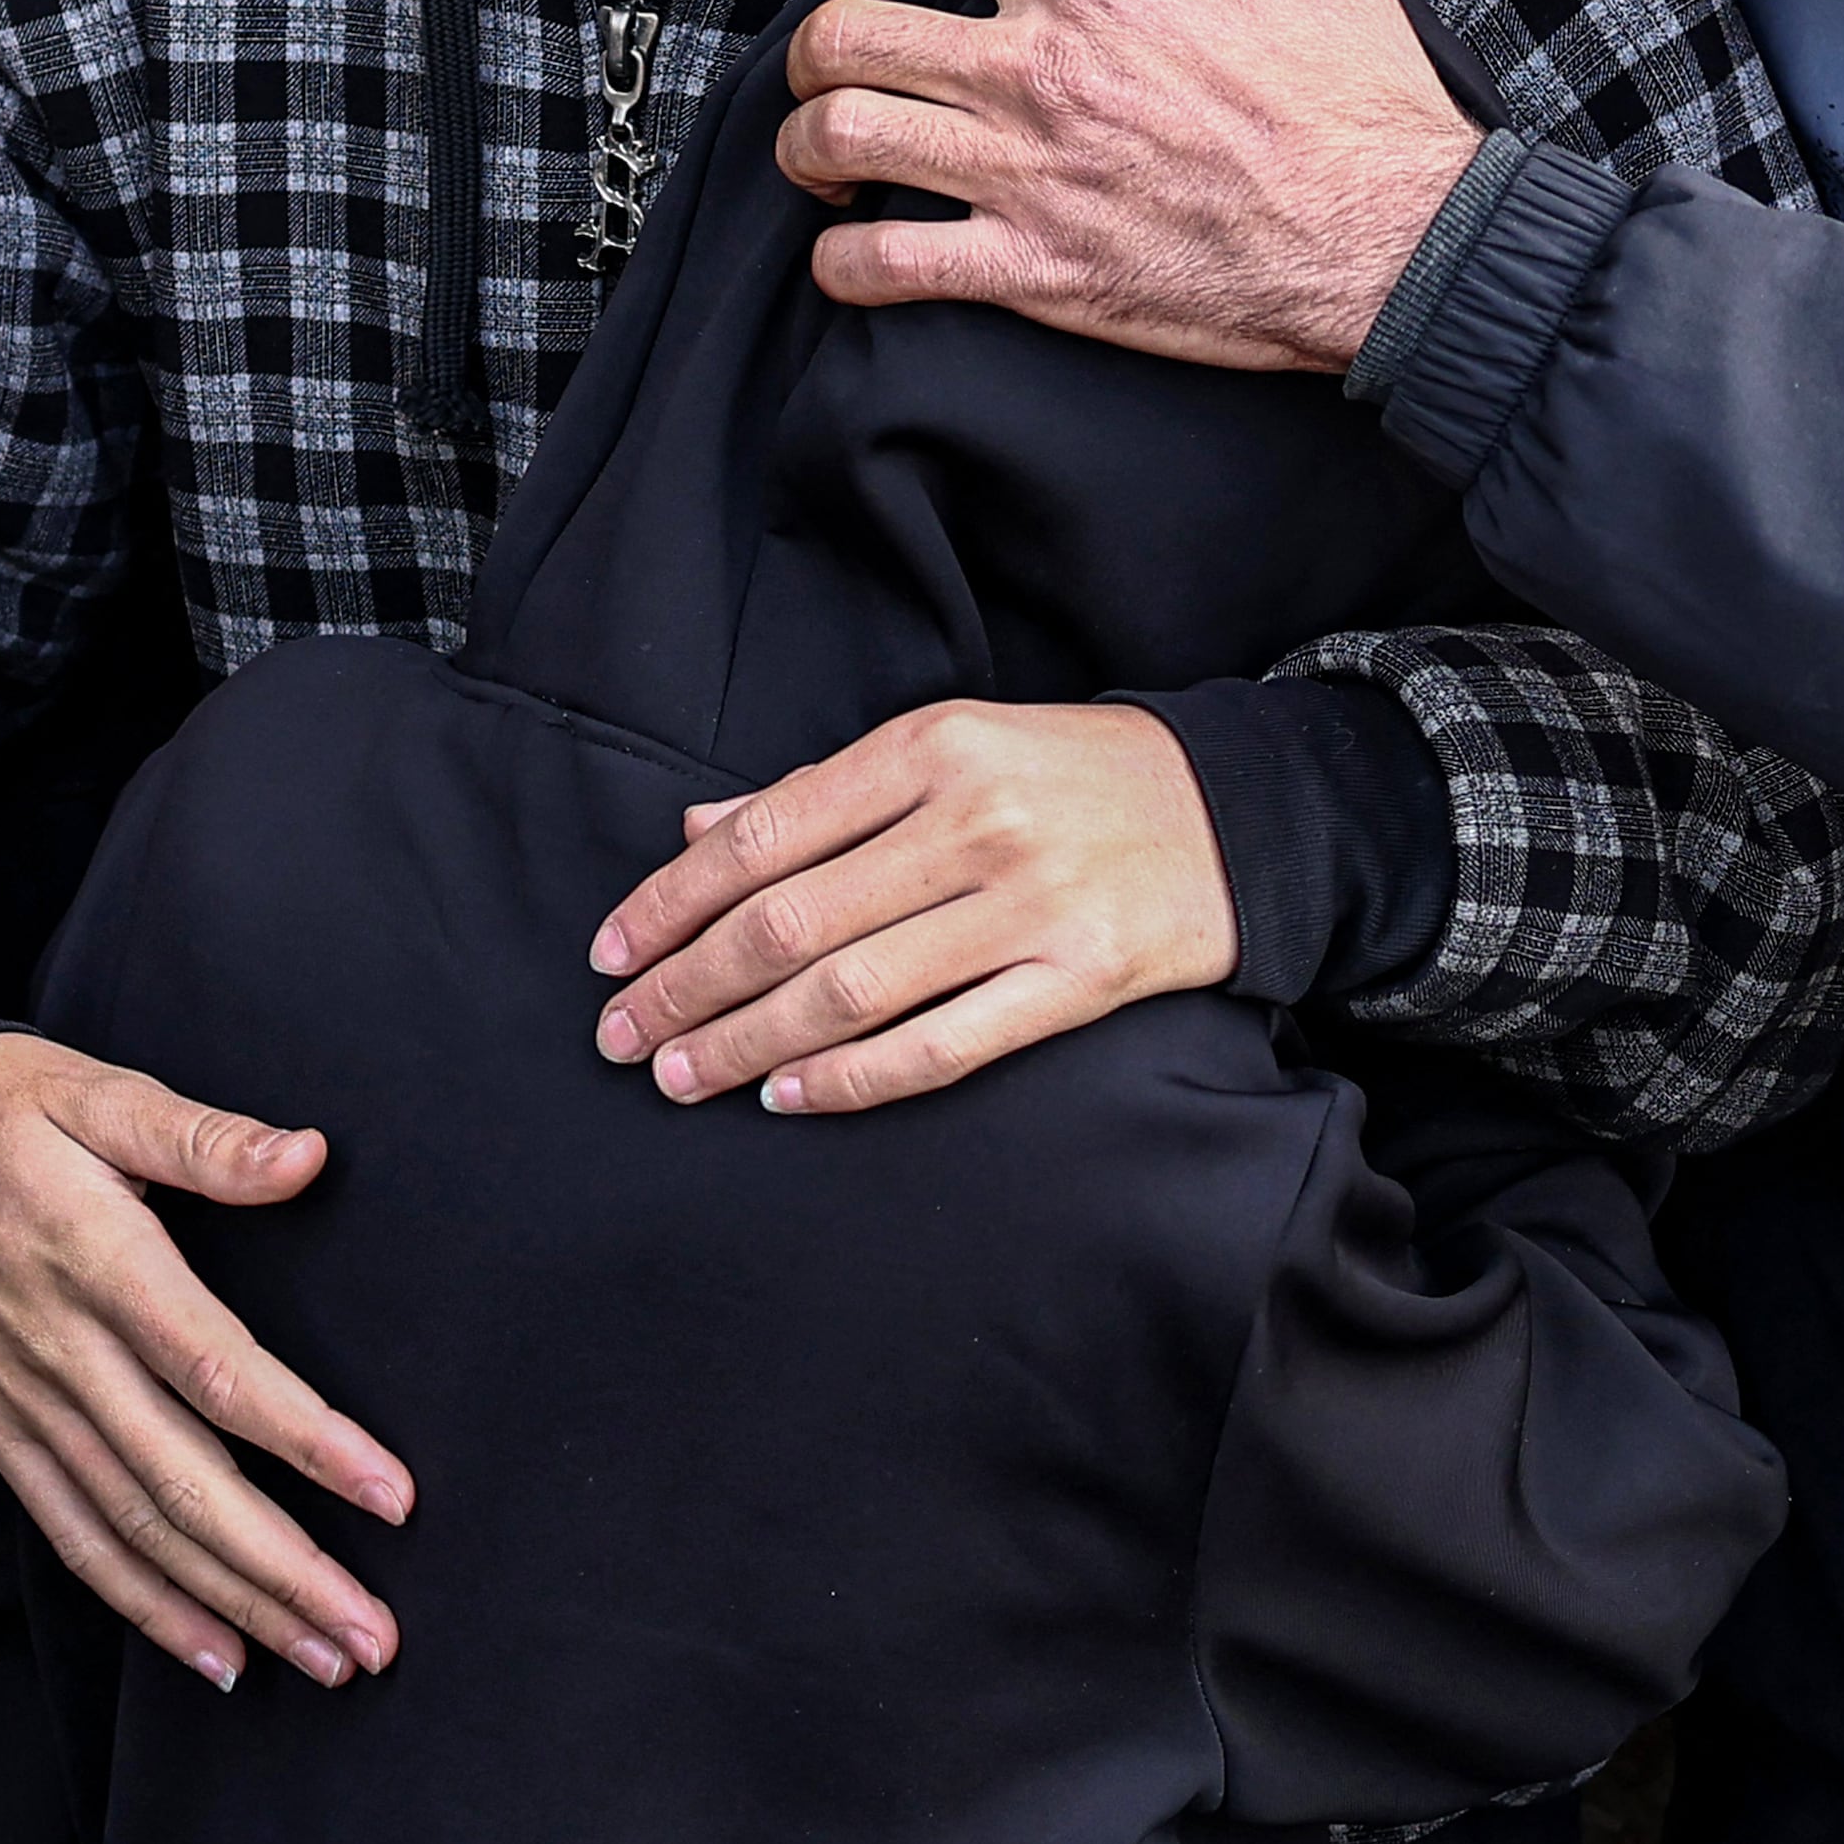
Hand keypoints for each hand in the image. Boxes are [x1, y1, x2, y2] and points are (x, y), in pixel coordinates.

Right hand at [0, 1033, 412, 1695]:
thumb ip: (202, 1138)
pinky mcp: (0, 1432)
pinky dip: (143, 1605)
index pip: (219, 1372)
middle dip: (285, 1571)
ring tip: (321, 1658)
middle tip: (371, 1636)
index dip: (308, 1440)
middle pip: (185, 1484)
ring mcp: (27, 1405)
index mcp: (100, 1263)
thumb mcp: (95, 1091)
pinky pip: (73, 1537)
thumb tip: (307, 1157)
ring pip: (136, 1530)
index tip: (390, 1495)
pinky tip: (215, 1653)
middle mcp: (63, 1354)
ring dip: (232, 1604)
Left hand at [586, 699, 1238, 1112]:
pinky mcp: (1076, 980)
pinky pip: (940, 1045)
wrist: (1231, 811)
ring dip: (746, 1041)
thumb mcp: (946, 749)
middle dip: (687, 986)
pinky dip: (850, 1078)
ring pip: (850, 990)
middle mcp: (971, 822)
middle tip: (622, 1035)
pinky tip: (786, 1095)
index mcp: (929, 748)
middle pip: (790, 921)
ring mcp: (1027, 905)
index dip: (672, 902)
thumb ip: (820, 794)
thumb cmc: (1066, 777)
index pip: (763, 835)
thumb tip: (695, 836)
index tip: (612, 952)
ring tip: (681, 1075)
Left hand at [779, 0, 1480, 373]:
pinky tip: (858, 254)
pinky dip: (846, 263)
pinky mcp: (1033, 274)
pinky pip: (884, 269)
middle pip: (847, 31)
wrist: (1394, 243)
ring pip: (838, 138)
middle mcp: (1038, 73)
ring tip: (827, 152)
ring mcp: (1024, 177)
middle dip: (818, 41)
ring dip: (808, 143)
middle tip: (843, 60)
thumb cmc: (1360, 103)